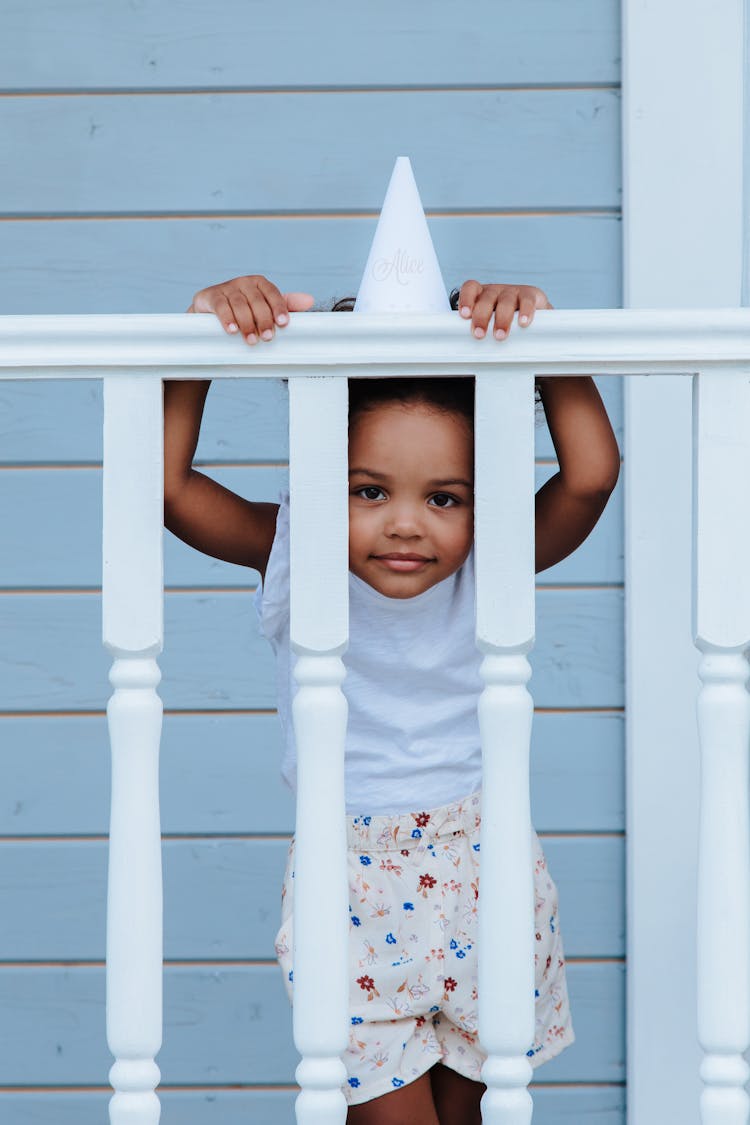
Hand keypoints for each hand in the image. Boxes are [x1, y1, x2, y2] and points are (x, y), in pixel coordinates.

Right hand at [188, 275, 314, 344]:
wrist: (211, 313)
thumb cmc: (244, 311)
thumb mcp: (265, 308)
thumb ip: (286, 305)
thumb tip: (309, 301)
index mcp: (259, 284)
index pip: (272, 293)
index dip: (279, 307)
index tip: (283, 323)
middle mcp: (244, 282)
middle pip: (256, 300)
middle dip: (263, 320)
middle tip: (267, 337)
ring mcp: (226, 287)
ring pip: (239, 304)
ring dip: (246, 323)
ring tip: (251, 340)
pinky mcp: (211, 296)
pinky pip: (220, 306)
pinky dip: (227, 319)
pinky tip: (232, 330)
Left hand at [457, 281, 552, 339]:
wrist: (534, 312)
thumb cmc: (504, 320)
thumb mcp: (489, 323)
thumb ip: (479, 329)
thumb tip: (468, 348)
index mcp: (481, 295)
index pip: (470, 289)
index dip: (466, 300)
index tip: (465, 315)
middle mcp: (495, 291)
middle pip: (486, 299)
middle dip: (481, 317)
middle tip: (479, 334)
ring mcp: (513, 291)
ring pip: (505, 302)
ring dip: (501, 320)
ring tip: (499, 335)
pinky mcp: (530, 295)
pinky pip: (527, 301)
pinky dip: (525, 312)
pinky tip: (523, 323)